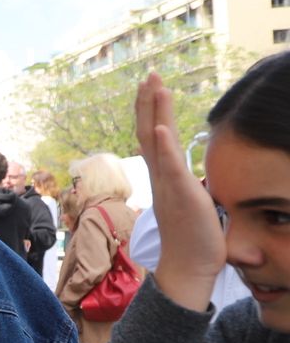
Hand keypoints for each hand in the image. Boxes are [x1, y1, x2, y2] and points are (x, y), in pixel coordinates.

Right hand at [136, 73, 225, 310]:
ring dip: (154, 111)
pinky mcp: (180, 194)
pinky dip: (164, 145)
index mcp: (164, 177)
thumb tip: (187, 176)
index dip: (152, 111)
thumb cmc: (193, 239)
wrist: (187, 266)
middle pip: (149, 131)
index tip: (152, 88)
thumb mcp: (191, 203)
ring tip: (154, 85)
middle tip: (149, 75)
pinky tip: (162, 126)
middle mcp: (161, 177)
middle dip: (148, 102)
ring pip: (156, 140)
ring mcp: (168, 184)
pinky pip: (169, 166)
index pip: (154, 137)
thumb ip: (186, 186)